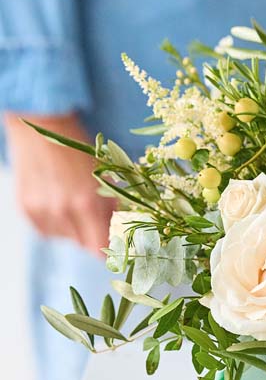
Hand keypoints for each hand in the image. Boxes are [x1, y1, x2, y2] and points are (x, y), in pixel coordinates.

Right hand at [4, 112, 113, 254]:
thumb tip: (125, 232)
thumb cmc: (81, 152)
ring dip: (75, 228)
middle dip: (95, 235)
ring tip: (74, 201)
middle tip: (98, 216)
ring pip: (67, 238)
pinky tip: (58, 200)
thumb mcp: (107, 177)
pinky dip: (57, 222)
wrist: (42, 128)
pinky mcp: (26, 209)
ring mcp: (41, 211)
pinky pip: (48, 230)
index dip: (110, 250)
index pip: (100, 249)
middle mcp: (62, 211)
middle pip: (85, 245)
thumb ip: (116, 207)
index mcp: (87, 204)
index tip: (117, 245)